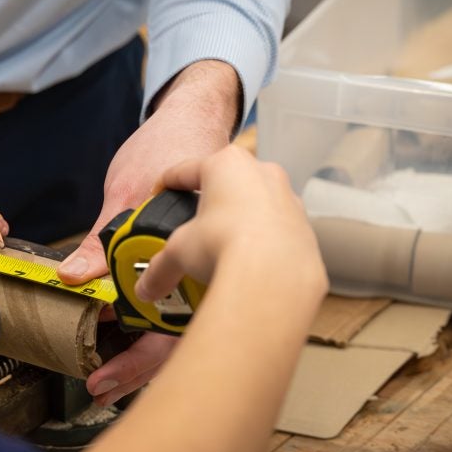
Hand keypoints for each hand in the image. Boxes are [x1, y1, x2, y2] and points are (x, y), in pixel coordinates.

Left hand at [57, 60, 240, 402]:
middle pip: (177, 337)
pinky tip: (124, 335)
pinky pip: (175, 302)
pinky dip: (149, 323)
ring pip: (177, 325)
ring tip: (108, 375)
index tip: (104, 380)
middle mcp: (208, 266)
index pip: (172, 329)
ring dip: (143, 351)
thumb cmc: (173, 147)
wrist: (198, 115)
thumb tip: (72, 279)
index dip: (138, 362)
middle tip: (99, 388)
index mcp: (199, 254)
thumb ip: (101, 240)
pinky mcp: (190, 258)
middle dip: (138, 368)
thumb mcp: (127, 192)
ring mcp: (202, 264)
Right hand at [135, 146, 325, 313]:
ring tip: (221, 250)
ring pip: (256, 205)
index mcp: (227, 164)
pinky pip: (275, 231)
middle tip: (193, 227)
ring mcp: (288, 199)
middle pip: (227, 184)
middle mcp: (262, 173)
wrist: (274, 275)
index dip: (168, 184)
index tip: (160, 194)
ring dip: (239, 223)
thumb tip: (147, 286)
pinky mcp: (304, 227)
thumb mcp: (179, 251)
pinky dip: (260, 244)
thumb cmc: (227, 244)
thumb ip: (160, 266)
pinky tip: (247, 264)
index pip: (186, 170)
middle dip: (210, 205)